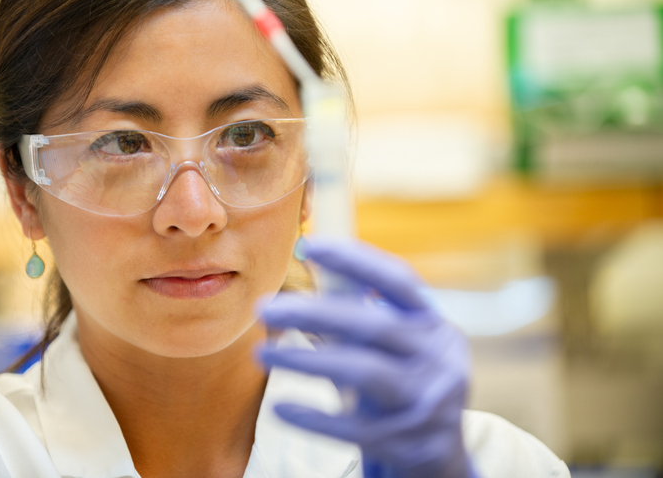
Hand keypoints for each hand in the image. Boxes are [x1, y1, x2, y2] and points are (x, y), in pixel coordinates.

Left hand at [257, 237, 478, 477]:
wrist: (439, 460)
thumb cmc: (399, 386)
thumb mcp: (388, 348)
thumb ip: (356, 312)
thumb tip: (304, 266)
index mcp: (433, 324)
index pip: (398, 281)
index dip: (356, 260)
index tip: (310, 245)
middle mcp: (439, 358)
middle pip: (372, 325)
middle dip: (313, 312)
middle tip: (263, 307)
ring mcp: (430, 402)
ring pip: (363, 372)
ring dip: (305, 361)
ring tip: (261, 353)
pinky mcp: (412, 444)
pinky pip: (354, 428)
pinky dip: (313, 418)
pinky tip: (280, 408)